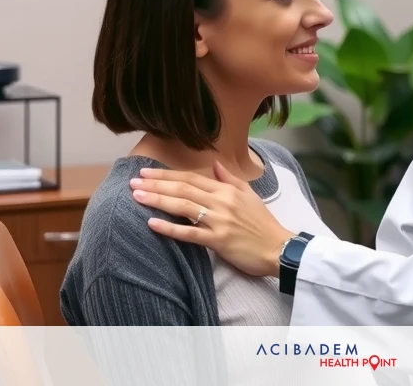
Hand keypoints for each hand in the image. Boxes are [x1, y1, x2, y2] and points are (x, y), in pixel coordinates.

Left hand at [131, 161, 293, 277]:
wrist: (278, 248)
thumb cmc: (263, 223)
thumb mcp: (249, 194)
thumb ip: (229, 178)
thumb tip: (214, 164)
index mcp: (227, 189)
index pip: (191, 178)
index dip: (167, 175)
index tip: (147, 173)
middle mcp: (221, 201)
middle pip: (183, 189)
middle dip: (156, 184)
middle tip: (134, 182)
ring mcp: (219, 220)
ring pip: (183, 206)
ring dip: (158, 200)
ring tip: (137, 197)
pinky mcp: (218, 240)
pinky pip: (189, 233)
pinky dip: (169, 228)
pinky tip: (152, 224)